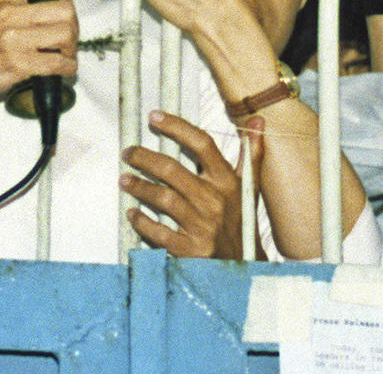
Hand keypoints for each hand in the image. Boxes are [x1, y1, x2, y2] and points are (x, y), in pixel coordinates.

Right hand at [0, 0, 77, 113]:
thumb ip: (14, 7)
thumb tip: (49, 9)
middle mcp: (8, 13)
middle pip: (64, 9)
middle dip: (74, 27)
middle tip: (68, 37)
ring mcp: (12, 38)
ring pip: (65, 35)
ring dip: (71, 49)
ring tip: (64, 55)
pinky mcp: (16, 64)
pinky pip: (56, 63)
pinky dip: (66, 69)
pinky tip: (62, 70)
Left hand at [121, 111, 262, 258]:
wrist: (244, 265)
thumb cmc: (240, 220)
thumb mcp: (249, 188)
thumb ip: (252, 154)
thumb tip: (258, 122)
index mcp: (227, 181)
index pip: (202, 144)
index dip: (177, 127)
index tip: (155, 117)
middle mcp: (214, 200)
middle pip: (172, 170)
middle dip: (144, 158)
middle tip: (128, 153)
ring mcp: (201, 225)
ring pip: (162, 198)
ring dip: (139, 187)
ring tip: (124, 179)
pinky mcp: (190, 249)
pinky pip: (159, 231)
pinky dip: (142, 221)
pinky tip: (132, 213)